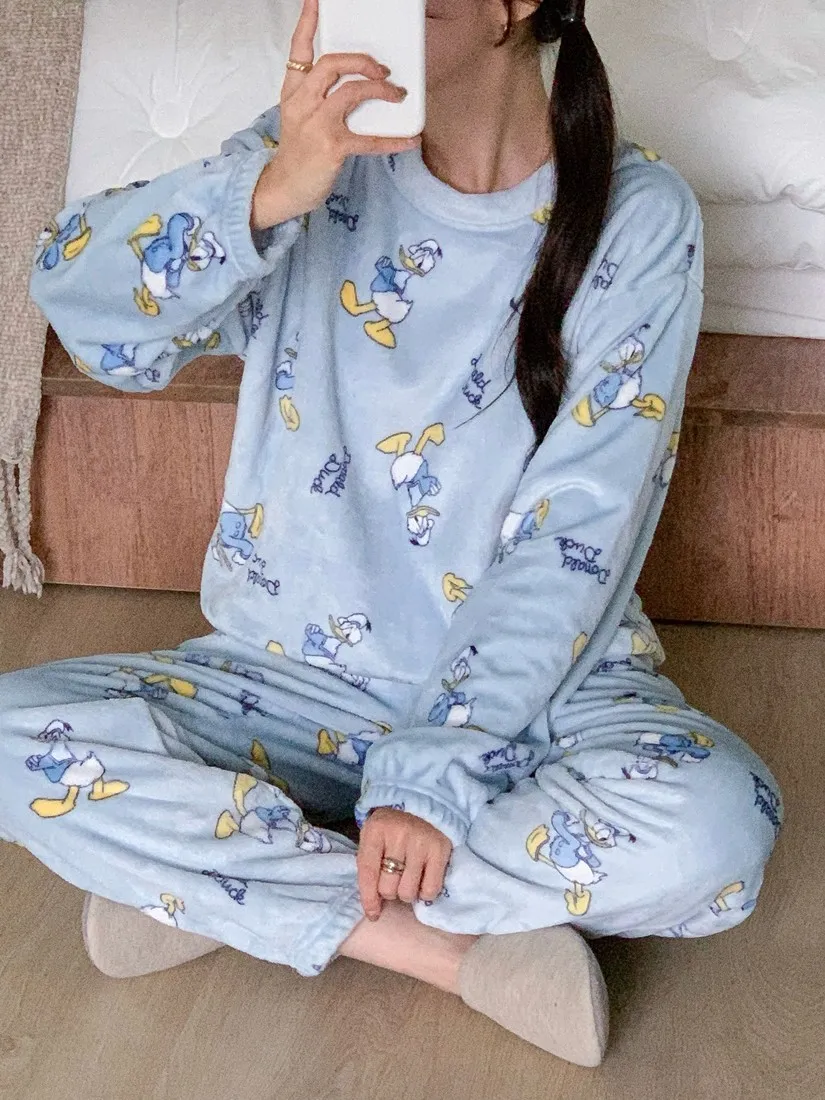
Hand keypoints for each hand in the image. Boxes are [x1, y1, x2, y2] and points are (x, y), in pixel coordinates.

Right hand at [251, 0, 421, 229]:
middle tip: (382, 70)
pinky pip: (369, 139)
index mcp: (293, 91)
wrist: (284, 188)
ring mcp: (316, 124)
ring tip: (397, 95)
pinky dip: (394, 140)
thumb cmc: (297, 153)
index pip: (299, 50)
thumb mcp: (299, 117)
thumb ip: (319, 97)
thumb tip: (359, 85)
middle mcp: (302, 102)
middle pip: (333, 64)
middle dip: (362, 61)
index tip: (317, 1)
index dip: (308, 22)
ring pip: (352, 92)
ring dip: (381, 91)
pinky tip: (410, 140)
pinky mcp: (331, 147)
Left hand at [357, 807, 452, 919]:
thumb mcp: (373, 836)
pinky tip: (423, 879)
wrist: (424, 801)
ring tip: (409, 878)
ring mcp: (421, 843)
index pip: (368, 873)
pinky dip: (425, 892)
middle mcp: (398, 836)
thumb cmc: (393, 825)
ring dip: (407, 892)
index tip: (373, 914)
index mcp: (375, 830)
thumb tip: (374, 907)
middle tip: (395, 879)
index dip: (368, 899)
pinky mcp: (440, 850)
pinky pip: (431, 890)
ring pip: (408, 892)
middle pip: (388, 888)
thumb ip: (369, 864)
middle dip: (389, 890)